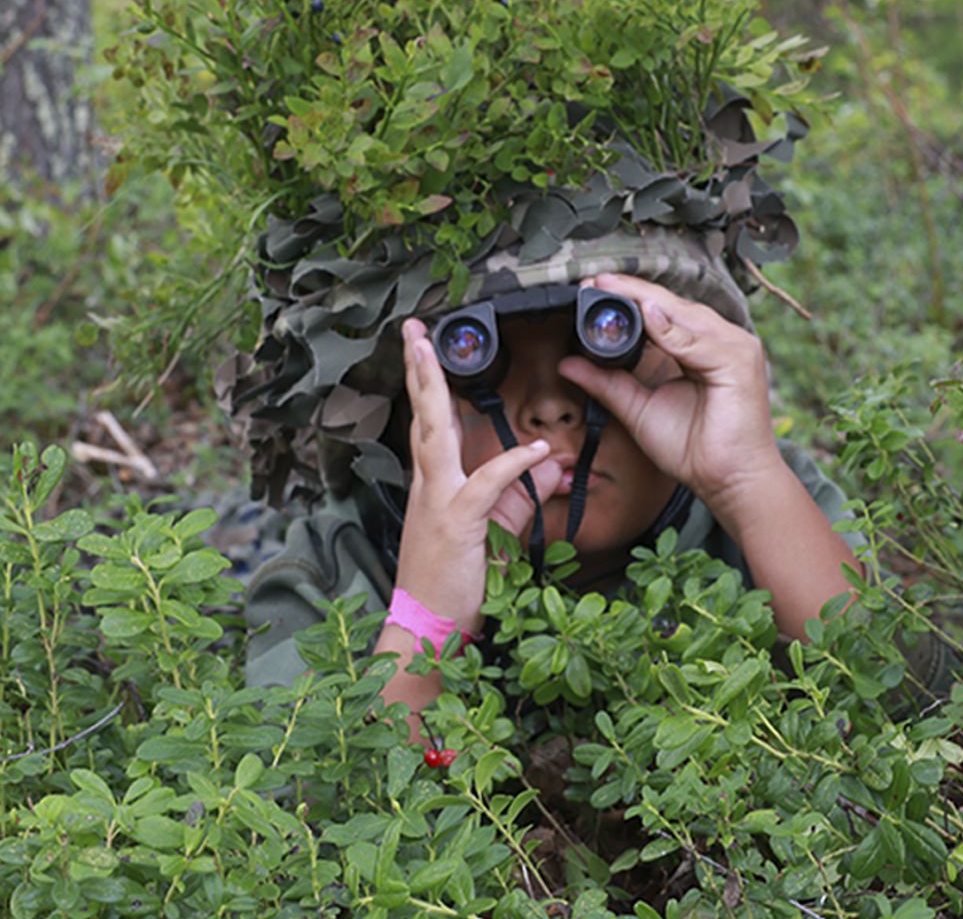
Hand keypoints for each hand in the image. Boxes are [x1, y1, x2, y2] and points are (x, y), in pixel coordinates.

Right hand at [394, 317, 562, 633]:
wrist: (426, 632)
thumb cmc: (453, 585)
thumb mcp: (492, 535)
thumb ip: (520, 496)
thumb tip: (550, 465)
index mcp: (434, 484)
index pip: (431, 424)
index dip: (428, 386)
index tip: (424, 348)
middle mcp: (430, 485)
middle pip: (423, 416)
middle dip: (418, 369)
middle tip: (412, 329)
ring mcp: (438, 502)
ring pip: (435, 435)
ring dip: (434, 390)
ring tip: (431, 351)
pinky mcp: (457, 525)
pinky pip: (486, 486)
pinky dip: (511, 465)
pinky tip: (535, 449)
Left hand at [555, 274, 785, 523]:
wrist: (728, 482)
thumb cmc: (695, 449)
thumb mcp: (638, 409)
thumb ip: (607, 383)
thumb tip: (568, 363)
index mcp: (702, 346)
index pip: (662, 311)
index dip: (628, 297)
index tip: (591, 287)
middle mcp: (721, 340)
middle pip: (672, 305)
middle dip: (631, 291)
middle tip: (594, 280)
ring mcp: (735, 348)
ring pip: (684, 314)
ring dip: (646, 301)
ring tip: (612, 288)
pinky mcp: (739, 363)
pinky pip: (699, 341)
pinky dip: (671, 330)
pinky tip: (647, 317)